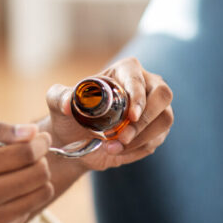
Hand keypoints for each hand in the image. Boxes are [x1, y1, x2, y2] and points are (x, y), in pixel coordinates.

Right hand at [0, 122, 54, 222]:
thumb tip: (31, 131)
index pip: (22, 153)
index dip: (39, 143)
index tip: (41, 138)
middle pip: (36, 173)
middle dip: (41, 159)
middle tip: (36, 153)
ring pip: (41, 194)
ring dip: (40, 179)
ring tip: (27, 171)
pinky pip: (32, 212)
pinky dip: (29, 198)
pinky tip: (14, 191)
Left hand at [44, 57, 173, 171]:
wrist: (74, 139)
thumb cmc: (68, 113)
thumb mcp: (57, 101)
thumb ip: (59, 97)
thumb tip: (68, 104)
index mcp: (124, 70)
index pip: (138, 78)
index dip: (138, 96)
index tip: (131, 116)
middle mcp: (145, 85)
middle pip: (163, 96)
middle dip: (145, 119)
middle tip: (123, 136)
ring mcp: (154, 108)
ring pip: (164, 120)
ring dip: (141, 138)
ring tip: (112, 147)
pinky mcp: (155, 131)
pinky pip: (156, 140)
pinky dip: (136, 150)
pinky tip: (115, 152)